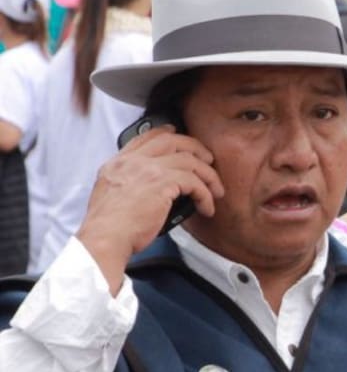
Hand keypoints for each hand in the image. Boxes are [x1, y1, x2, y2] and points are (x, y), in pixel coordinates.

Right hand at [76, 125, 222, 292]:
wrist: (106, 238)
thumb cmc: (109, 227)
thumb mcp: (110, 195)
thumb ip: (128, 183)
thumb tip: (150, 187)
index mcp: (117, 163)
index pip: (145, 137)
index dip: (166, 133)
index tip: (178, 134)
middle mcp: (132, 161)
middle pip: (172, 141)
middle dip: (195, 148)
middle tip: (208, 160)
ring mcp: (147, 169)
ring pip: (189, 161)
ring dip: (208, 176)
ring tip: (215, 191)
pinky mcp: (162, 183)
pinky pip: (195, 182)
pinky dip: (205, 195)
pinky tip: (207, 207)